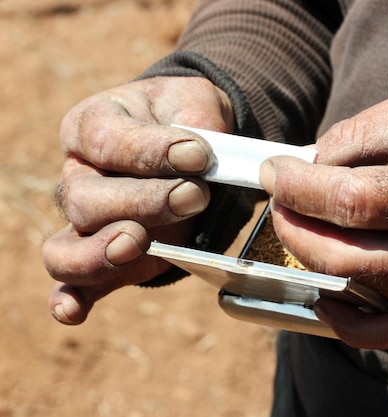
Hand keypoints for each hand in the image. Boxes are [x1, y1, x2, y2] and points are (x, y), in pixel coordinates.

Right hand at [42, 76, 233, 324]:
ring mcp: (86, 221)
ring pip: (68, 247)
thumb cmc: (188, 120)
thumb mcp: (193, 109)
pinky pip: (74, 281)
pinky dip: (71, 298)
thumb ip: (196, 133)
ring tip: (141, 242)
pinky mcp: (104, 255)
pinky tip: (74, 311)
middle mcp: (79, 175)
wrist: (195, 140)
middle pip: (85, 201)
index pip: (107, 142)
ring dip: (105, 252)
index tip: (198, 154)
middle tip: (194, 195)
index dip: (151, 152)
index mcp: (92, 127)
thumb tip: (200, 161)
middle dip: (144, 203)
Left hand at [260, 84, 387, 349]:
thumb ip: (363, 133)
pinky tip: (323, 297)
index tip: (274, 173)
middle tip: (280, 203)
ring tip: (302, 228)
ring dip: (313, 260)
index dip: (301, 188)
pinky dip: (347, 322)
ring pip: (360, 288)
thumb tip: (311, 167)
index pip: (354, 201)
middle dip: (295, 228)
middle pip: (347, 255)